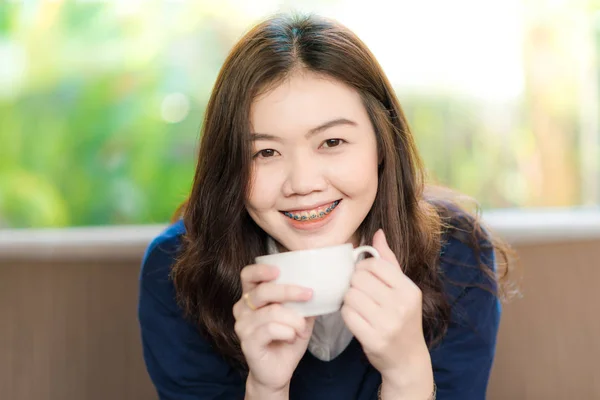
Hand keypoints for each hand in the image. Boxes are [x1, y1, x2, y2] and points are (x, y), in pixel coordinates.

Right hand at [233, 263, 314, 397]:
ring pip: (271, 312)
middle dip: (289, 291)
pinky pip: (270, 329)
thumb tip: (319, 285)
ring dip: (294, 320)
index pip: (248, 275)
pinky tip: (291, 338)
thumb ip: (302, 301)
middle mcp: (243, 309)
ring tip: (301, 329)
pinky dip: (287, 332)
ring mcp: (242, 326)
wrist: (279, 371)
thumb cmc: (287, 339)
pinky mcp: (247, 342)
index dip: (261, 270)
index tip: (279, 271)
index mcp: (252, 297)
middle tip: (309, 294)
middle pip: (262, 291)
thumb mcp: (299, 316)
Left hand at [341, 230, 432, 397]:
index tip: (364, 278)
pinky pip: (347, 314)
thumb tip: (378, 233)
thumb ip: (389, 261)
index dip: (362, 268)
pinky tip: (356, 318)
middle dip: (354, 285)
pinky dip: (347, 314)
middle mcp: (401, 305)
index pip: (373, 265)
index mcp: (409, 289)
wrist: (408, 359)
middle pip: (358, 279)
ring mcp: (388, 324)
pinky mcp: (373, 339)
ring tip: (358, 306)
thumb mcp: (403, 289)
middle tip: (360, 293)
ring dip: (349, 300)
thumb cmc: (402, 319)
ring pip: (350, 296)